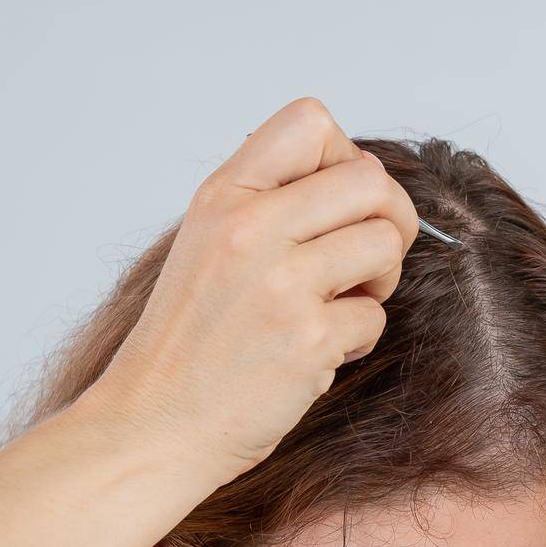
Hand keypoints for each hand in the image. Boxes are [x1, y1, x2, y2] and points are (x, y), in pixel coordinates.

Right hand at [94, 96, 419, 485]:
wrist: (156, 425)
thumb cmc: (191, 342)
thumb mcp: (208, 245)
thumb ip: (268, 204)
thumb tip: (357, 179)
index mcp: (224, 196)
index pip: (311, 121)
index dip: (346, 158)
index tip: (338, 204)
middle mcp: (249, 228)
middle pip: (371, 180)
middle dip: (389, 219)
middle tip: (366, 259)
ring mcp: (279, 283)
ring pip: (386, 243)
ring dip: (380, 279)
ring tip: (340, 306)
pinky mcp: (307, 338)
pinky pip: (375, 317)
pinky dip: (358, 339)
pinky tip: (318, 353)